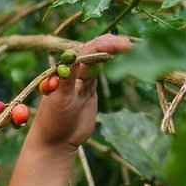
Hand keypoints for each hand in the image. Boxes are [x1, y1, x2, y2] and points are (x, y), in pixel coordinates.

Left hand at [29, 33, 132, 148]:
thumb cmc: (53, 121)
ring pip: (98, 59)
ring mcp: (82, 80)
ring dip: (113, 51)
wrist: (56, 142)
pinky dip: (112, 63)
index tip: (122, 45)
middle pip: (93, 50)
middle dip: (111, 44)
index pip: (86, 51)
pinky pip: (101, 71)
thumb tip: (73, 57)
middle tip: (130, 44)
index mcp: (64, 71)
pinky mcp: (90, 90)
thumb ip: (67, 79)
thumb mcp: (60, 100)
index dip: (104, 45)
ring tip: (131, 47)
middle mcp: (73, 72)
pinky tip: (124, 59)